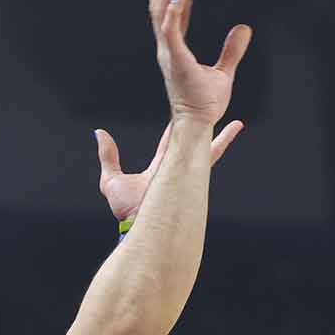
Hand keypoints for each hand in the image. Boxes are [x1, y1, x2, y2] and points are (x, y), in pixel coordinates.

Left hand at [94, 119, 244, 220]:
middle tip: (211, 108)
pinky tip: (235, 127)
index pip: (171, 142)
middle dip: (203, 126)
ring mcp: (187, 173)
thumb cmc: (126, 211)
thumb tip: (99, 133)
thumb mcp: (111, 179)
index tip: (182, 111)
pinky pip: (210, 157)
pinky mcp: (194, 177)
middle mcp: (176, 169)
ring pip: (206, 148)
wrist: (141, 226)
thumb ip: (108, 156)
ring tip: (235, 121)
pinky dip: (220, 142)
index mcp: (161, 168)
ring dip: (219, 134)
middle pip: (193, 142)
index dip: (176, 126)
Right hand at [146, 0, 251, 124]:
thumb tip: (245, 28)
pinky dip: (174, 12)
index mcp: (176, 49)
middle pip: (159, 7)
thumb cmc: (206, 104)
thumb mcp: (224, 73)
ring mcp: (168, 52)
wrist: (198, 124)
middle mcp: (167, 47)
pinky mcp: (174, 60)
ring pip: (160, 13)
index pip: (174, 13)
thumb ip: (232, 50)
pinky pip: (171, 32)